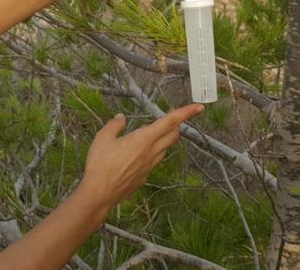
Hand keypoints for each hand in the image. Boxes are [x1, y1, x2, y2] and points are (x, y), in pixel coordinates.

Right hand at [79, 103, 203, 207]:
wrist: (100, 192)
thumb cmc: (100, 164)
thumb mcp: (102, 138)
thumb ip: (114, 125)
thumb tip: (121, 118)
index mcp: (143, 139)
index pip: (169, 122)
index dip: (185, 113)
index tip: (198, 107)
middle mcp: (151, 152)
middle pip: (173, 136)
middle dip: (177, 125)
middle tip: (172, 118)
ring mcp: (149, 166)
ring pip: (165, 149)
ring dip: (165, 138)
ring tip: (154, 134)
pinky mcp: (144, 177)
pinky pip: (154, 161)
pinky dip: (152, 152)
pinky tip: (138, 154)